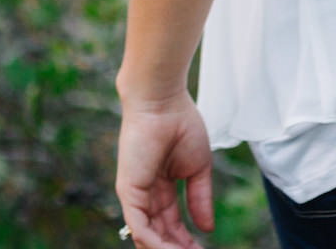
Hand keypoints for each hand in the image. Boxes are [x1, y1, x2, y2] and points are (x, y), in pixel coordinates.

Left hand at [116, 95, 215, 248]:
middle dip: (177, 248)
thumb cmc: (181, 124)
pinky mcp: (128, 192)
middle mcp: (144, 195)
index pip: (170, 224)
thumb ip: (200, 199)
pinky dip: (155, 243)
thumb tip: (207, 228)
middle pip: (159, 234)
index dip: (185, 241)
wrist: (164, 101)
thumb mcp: (198, 168)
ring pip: (147, 236)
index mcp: (159, 188)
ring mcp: (134, 195)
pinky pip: (139, 227)